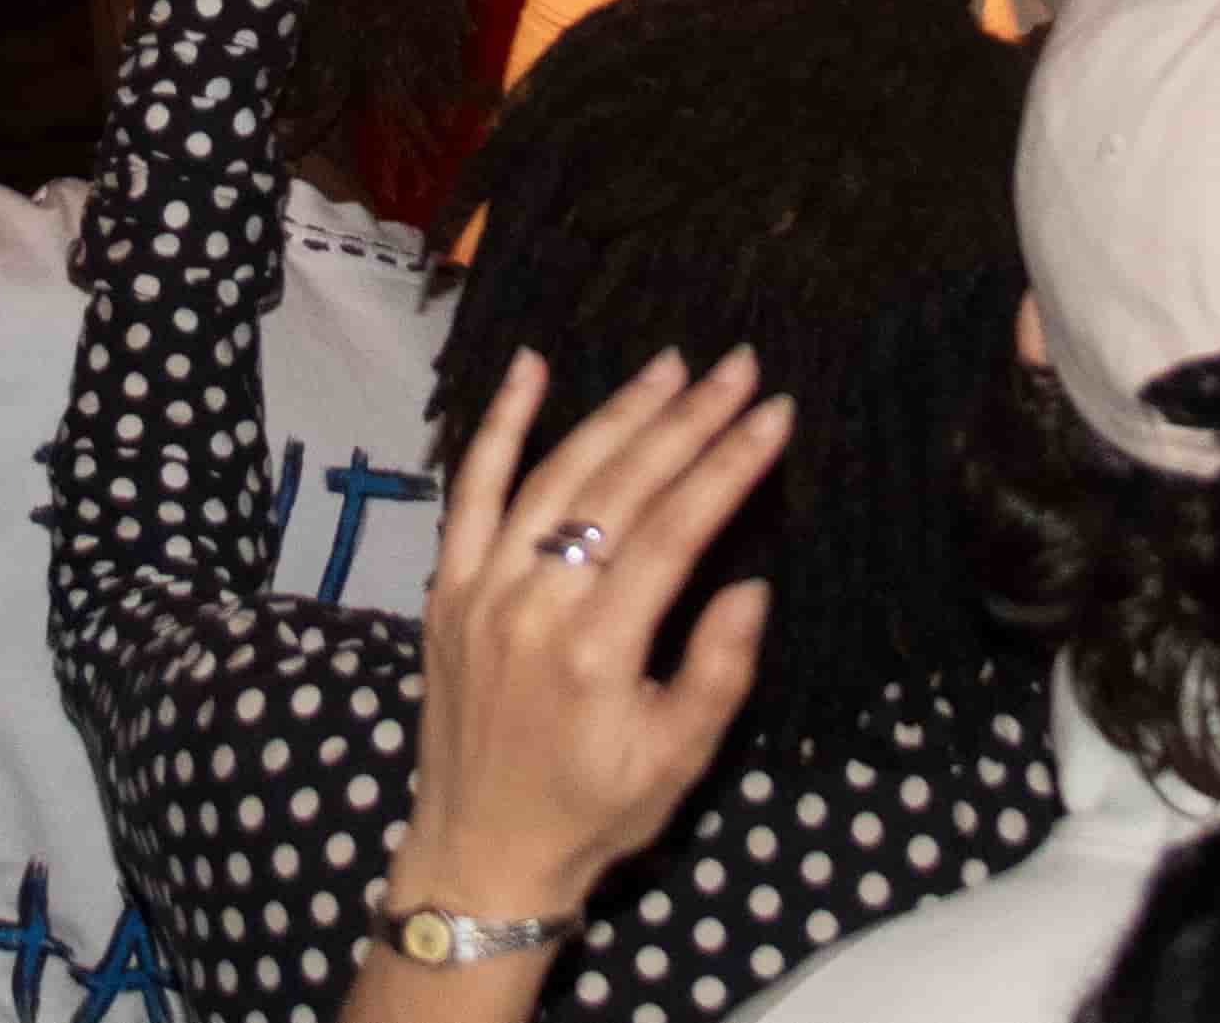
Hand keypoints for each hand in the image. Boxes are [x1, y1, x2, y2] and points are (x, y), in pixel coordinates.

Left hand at [397, 347, 788, 929]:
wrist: (479, 853)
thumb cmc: (591, 812)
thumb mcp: (676, 762)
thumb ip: (717, 672)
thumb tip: (750, 583)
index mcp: (597, 649)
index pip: (675, 528)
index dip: (729, 464)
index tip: (773, 413)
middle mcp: (533, 604)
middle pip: (620, 487)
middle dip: (687, 419)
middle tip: (737, 367)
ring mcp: (480, 589)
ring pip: (555, 474)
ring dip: (617, 413)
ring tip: (672, 367)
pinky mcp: (446, 588)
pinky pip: (471, 489)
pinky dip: (499, 425)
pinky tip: (530, 368)